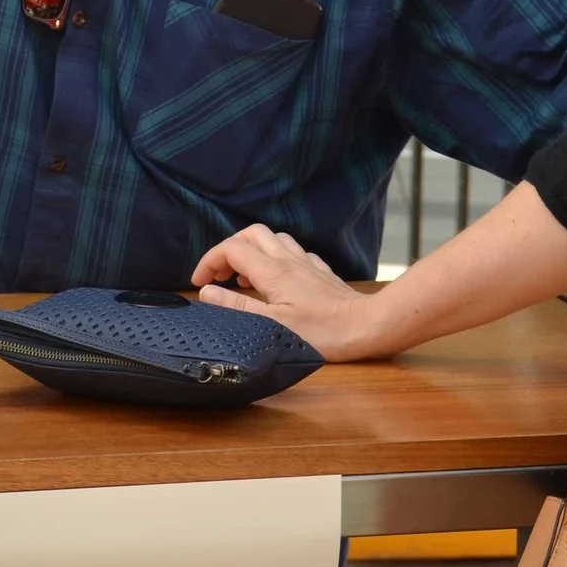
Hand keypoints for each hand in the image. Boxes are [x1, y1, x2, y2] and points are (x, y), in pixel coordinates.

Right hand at [193, 224, 391, 361]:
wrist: (367, 326)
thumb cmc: (323, 331)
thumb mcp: (273, 324)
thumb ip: (237, 306)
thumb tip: (207, 291)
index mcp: (272, 271)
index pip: (230, 249)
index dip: (209, 261)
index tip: (198, 282)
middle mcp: (288, 259)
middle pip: (251, 234)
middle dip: (228, 249)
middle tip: (219, 275)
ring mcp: (306, 263)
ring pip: (273, 239)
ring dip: (252, 251)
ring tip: (243, 278)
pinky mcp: (320, 271)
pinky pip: (292, 252)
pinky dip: (275, 258)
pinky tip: (276, 279)